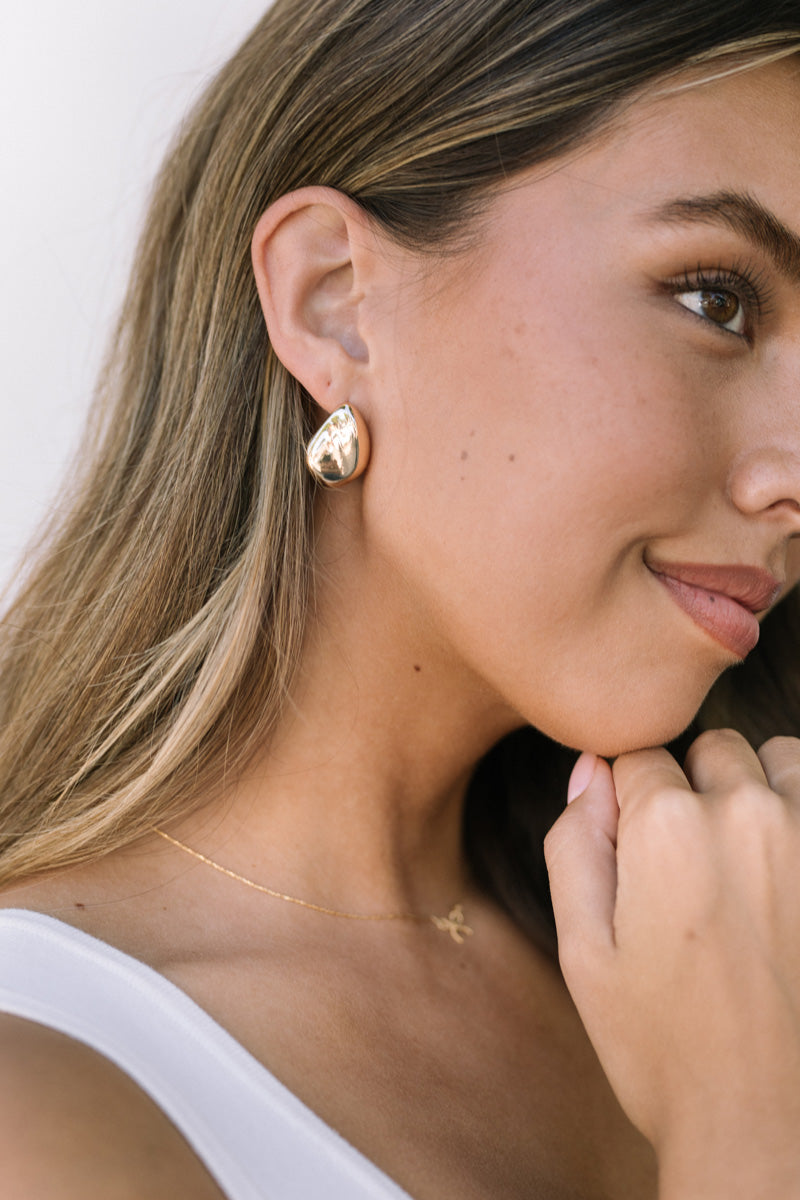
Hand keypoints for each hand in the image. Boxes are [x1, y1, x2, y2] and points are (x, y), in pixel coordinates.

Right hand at [544, 730, 799, 1197]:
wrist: (767, 1126)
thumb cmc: (666, 1050)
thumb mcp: (584, 952)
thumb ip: (576, 844)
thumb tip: (590, 771)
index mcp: (667, 830)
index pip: (638, 756)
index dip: (629, 800)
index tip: (637, 850)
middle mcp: (748, 815)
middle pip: (710, 750)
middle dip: (693, 790)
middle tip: (690, 869)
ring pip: (779, 760)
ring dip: (760, 791)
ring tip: (746, 864)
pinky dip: (799, 819)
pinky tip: (784, 877)